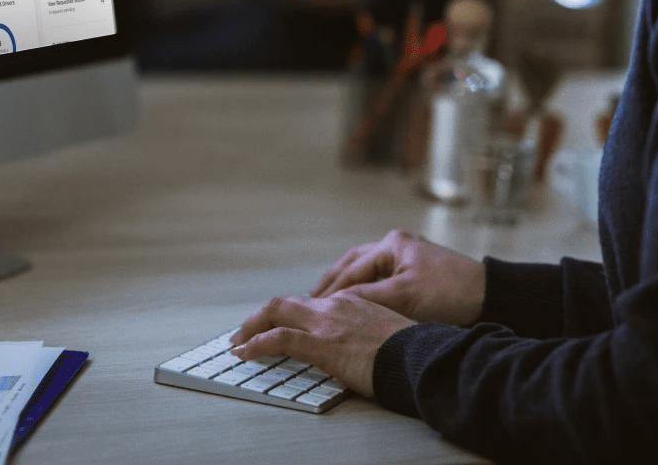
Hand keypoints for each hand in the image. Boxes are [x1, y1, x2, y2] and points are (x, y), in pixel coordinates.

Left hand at [229, 291, 413, 396]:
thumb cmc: (412, 350)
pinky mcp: (321, 343)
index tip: (279, 327)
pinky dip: (256, 344)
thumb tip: (358, 345)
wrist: (420, 356)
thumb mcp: (388, 332)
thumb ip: (367, 331)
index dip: (290, 316)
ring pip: (276, 313)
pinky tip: (244, 353)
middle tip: (245, 330)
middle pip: (287, 302)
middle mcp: (335, 305)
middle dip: (261, 316)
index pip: (311, 304)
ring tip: (237, 342)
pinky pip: (278, 339)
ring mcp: (326, 322)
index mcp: (352, 300)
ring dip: (252, 327)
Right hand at [311, 228, 485, 326]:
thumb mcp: (404, 296)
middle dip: (332, 284)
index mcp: (392, 244)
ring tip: (326, 303)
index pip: (351, 270)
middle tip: (310, 303)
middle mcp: (396, 245)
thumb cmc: (450, 292)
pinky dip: (364, 290)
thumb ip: (367, 297)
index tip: (312, 309)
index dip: (331, 292)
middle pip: (353, 264)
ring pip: (365, 271)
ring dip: (346, 286)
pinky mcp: (415, 273)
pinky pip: (380, 279)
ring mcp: (406, 257)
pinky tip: (357, 305)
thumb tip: (334, 305)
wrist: (489, 297)